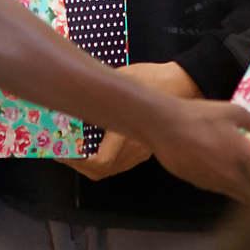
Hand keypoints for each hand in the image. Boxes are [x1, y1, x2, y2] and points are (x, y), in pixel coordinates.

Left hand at [72, 62, 199, 180]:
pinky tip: (92, 143)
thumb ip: (102, 91)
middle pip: (102, 171)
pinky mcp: (144, 147)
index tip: (62, 149)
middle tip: (62, 151)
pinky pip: (119, 161)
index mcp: (129, 133)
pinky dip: (102, 158)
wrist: (187, 84)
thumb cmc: (156, 79)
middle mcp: (135, 147)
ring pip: (110, 169)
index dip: (77, 160)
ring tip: (72, 148)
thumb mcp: (124, 79)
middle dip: (78, 165)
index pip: (100, 161)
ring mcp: (141, 150)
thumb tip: (75, 93)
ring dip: (88, 163)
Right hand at [142, 96, 249, 203]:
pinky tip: (228, 176)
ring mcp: (215, 184)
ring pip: (239, 197)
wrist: (163, 125)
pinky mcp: (200, 185)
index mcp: (245, 158)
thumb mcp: (234, 113)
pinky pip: (222, 191)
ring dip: (249, 194)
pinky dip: (230, 188)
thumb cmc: (201, 116)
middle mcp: (232, 176)